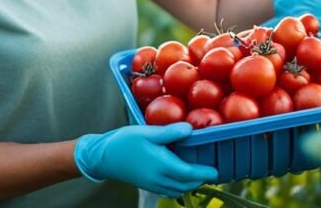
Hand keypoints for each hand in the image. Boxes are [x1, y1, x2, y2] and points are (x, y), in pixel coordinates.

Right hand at [74, 122, 216, 197]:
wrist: (104, 157)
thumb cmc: (125, 141)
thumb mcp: (148, 132)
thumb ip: (170, 133)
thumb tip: (191, 129)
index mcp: (162, 165)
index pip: (190, 174)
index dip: (205, 173)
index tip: (216, 170)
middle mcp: (160, 179)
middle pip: (187, 184)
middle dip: (201, 179)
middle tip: (211, 169)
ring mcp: (154, 184)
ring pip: (179, 190)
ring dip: (191, 183)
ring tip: (198, 173)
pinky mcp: (149, 186)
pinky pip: (170, 191)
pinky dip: (180, 186)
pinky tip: (180, 176)